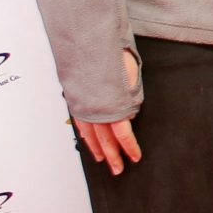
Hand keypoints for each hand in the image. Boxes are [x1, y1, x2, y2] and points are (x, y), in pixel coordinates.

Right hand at [73, 50, 143, 172]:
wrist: (90, 43)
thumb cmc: (114, 57)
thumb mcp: (131, 77)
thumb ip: (130, 98)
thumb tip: (130, 114)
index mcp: (112, 105)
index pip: (122, 133)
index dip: (129, 147)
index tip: (135, 157)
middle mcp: (96, 109)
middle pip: (105, 139)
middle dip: (112, 156)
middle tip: (118, 170)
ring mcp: (84, 105)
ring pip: (90, 133)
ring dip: (97, 149)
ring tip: (102, 160)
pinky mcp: (76, 100)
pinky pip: (80, 122)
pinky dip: (85, 134)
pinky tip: (87, 141)